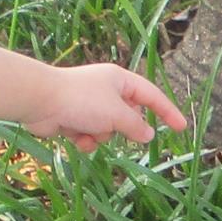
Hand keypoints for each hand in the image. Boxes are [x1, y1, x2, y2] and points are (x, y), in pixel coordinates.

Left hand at [27, 63, 188, 151]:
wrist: (40, 101)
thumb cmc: (82, 100)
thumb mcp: (116, 113)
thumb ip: (136, 126)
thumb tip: (148, 135)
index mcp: (120, 80)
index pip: (151, 96)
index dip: (167, 112)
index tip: (181, 128)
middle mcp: (107, 91)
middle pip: (128, 116)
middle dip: (120, 128)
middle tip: (112, 128)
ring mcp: (90, 105)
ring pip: (108, 130)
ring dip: (100, 135)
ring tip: (87, 129)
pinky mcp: (75, 119)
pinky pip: (91, 136)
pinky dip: (85, 140)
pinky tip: (75, 137)